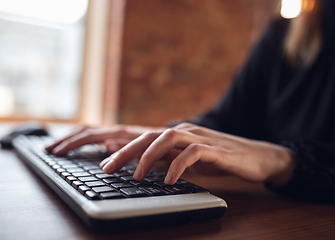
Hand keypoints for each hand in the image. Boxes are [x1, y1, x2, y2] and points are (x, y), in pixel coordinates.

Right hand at [45, 124, 164, 154]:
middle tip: (48, 149)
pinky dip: (83, 137)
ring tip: (55, 146)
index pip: (92, 136)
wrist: (180, 138)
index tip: (57, 152)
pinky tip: (77, 143)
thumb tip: (106, 143)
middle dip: (67, 140)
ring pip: (90, 130)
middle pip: (87, 131)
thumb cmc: (169, 146)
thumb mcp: (153, 150)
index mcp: (124, 133)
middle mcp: (119, 130)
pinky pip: (98, 133)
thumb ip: (129, 147)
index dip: (73, 143)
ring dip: (72, 137)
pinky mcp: (121, 135)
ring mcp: (120, 131)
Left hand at [100, 123, 294, 184]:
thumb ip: (171, 160)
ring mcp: (202, 139)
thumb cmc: (223, 159)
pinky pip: (193, 153)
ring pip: (168, 139)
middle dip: (126, 151)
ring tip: (137, 176)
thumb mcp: (192, 161)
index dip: (124, 148)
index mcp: (180, 135)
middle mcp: (188, 132)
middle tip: (108, 168)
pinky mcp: (217, 149)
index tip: (105, 162)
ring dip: (149, 156)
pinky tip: (170, 180)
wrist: (259, 157)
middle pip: (150, 136)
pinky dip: (178, 165)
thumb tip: (146, 168)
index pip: (146, 138)